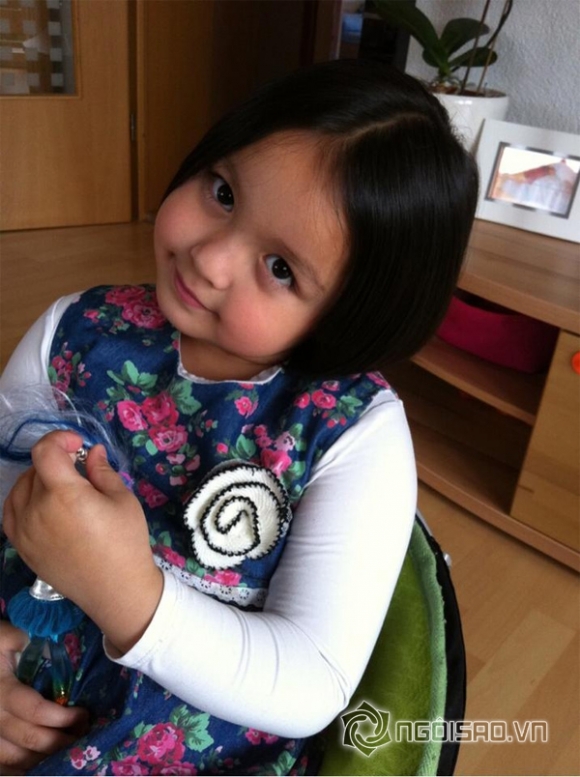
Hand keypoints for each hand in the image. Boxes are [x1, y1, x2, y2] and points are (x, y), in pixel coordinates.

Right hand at [0, 622, 88, 773]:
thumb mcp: (4, 635)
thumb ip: (23, 639)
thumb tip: (49, 645)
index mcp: (1, 690)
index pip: (35, 711)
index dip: (62, 718)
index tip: (84, 715)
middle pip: (28, 739)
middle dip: (60, 741)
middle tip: (82, 734)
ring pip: (15, 758)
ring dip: (44, 757)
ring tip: (66, 747)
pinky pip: (2, 763)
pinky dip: (22, 767)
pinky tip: (41, 762)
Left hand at [3, 431, 163, 654]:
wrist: (117, 590)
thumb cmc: (126, 542)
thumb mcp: (123, 499)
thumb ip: (102, 471)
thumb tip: (91, 452)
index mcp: (64, 493)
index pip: (44, 451)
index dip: (60, 439)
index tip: (79, 445)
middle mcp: (36, 509)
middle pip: (35, 469)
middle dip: (56, 460)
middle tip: (80, 468)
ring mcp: (24, 530)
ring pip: (20, 489)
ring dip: (39, 479)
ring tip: (62, 487)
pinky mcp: (21, 547)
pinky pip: (11, 513)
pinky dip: (23, 500)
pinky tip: (42, 504)